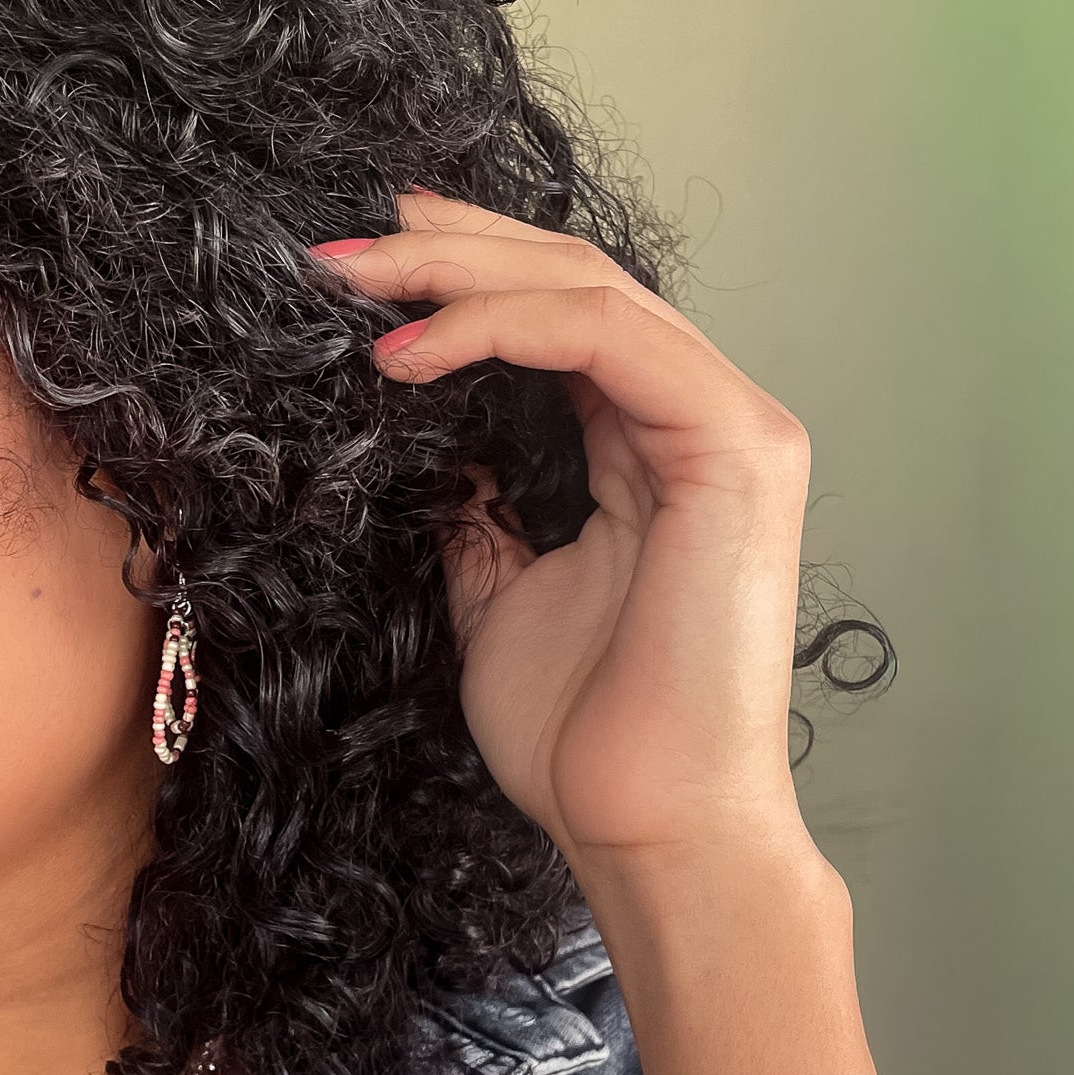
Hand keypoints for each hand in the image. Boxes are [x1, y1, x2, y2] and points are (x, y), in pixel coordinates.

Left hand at [313, 190, 818, 885]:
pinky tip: (410, 353)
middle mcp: (702, 419)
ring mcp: (731, 427)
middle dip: (447, 249)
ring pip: (588, 291)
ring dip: (458, 272)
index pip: (558, 320)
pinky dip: (500, 328)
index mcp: (654, 447)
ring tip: (355, 278)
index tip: (354, 276)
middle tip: (338, 247)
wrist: (642, 827)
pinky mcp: (736, 449)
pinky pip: (605, 342)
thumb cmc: (581, 735)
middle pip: (572, 282)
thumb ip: (480, 511)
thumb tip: (432, 451)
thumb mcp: (496, 598)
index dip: (458, 280)